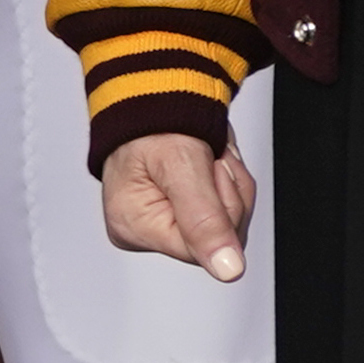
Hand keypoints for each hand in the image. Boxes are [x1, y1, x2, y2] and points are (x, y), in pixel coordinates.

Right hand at [101, 130, 253, 285]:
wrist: (156, 92)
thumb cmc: (153, 119)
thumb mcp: (182, 165)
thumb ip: (205, 220)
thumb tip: (228, 270)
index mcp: (132, 227)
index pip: (204, 246)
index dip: (220, 206)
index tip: (208, 168)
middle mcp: (143, 232)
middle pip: (219, 237)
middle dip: (228, 191)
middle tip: (211, 158)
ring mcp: (162, 223)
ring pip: (229, 225)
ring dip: (231, 182)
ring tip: (210, 154)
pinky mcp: (181, 214)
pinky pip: (226, 213)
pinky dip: (229, 182)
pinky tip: (211, 162)